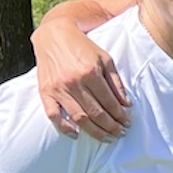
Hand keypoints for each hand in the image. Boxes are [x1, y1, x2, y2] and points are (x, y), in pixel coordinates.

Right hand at [33, 23, 129, 140]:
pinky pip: (53, 115)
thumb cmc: (82, 46)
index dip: (120, 115)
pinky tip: (76, 135)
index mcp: (90, 73)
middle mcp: (74, 82)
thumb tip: (126, 104)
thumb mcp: (105, 58)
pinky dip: (64, 127)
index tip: (127, 123)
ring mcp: (58, 88)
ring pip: (79, 118)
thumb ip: (116, 82)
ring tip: (107, 138)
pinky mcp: (45, 91)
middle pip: (96, 113)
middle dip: (111, 126)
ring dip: (95, 131)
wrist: (54, 34)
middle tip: (120, 133)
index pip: (109, 102)